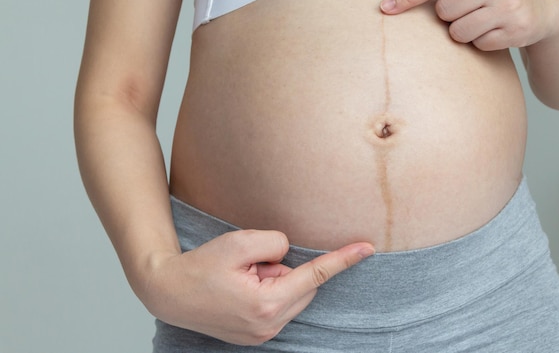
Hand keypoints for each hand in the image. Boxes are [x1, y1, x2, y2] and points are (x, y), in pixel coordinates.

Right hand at [139, 229, 374, 345]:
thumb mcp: (239, 242)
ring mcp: (263, 334)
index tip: (368, 248)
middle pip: (303, 285)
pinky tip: (241, 288)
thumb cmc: (201, 266)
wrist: (169, 293)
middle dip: (285, 268)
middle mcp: (269, 325)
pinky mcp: (257, 336)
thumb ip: (274, 243)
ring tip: (242, 277)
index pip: (315, 275)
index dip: (343, 260)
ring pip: (291, 295)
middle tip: (252, 263)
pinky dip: (269, 291)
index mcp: (267, 303)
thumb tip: (289, 254)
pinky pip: (279, 305)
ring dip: (276, 280)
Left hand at [380, 0, 558, 50]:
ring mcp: (508, 5)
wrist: (548, 4)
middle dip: (450, 14)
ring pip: (457, 32)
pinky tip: (496, 28)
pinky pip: (477, 45)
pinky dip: (481, 41)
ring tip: (482, 18)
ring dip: (463, 30)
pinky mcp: (516, 30)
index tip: (386, 7)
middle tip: (470, 6)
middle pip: (444, 11)